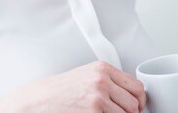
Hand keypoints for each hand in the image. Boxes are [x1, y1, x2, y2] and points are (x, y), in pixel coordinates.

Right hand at [0, 60, 145, 112]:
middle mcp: (102, 81)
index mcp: (102, 69)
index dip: (140, 101)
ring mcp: (97, 99)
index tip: (137, 107)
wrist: (38, 100)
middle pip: (135, 104)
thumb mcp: (86, 76)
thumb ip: (109, 81)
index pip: (137, 87)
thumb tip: (133, 96)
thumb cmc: (61, 91)